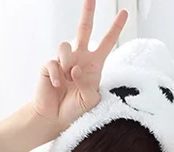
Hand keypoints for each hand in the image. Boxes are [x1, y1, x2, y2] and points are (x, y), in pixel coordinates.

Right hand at [32, 0, 127, 134]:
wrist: (55, 118)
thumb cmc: (75, 110)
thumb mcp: (90, 100)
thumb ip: (88, 84)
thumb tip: (76, 68)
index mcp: (94, 65)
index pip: (106, 43)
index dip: (115, 28)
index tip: (124, 13)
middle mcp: (79, 58)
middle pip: (84, 29)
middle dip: (88, 12)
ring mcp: (64, 60)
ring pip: (66, 45)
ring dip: (67, 63)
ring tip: (68, 80)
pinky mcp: (49, 65)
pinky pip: (54, 62)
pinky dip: (56, 75)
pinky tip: (57, 85)